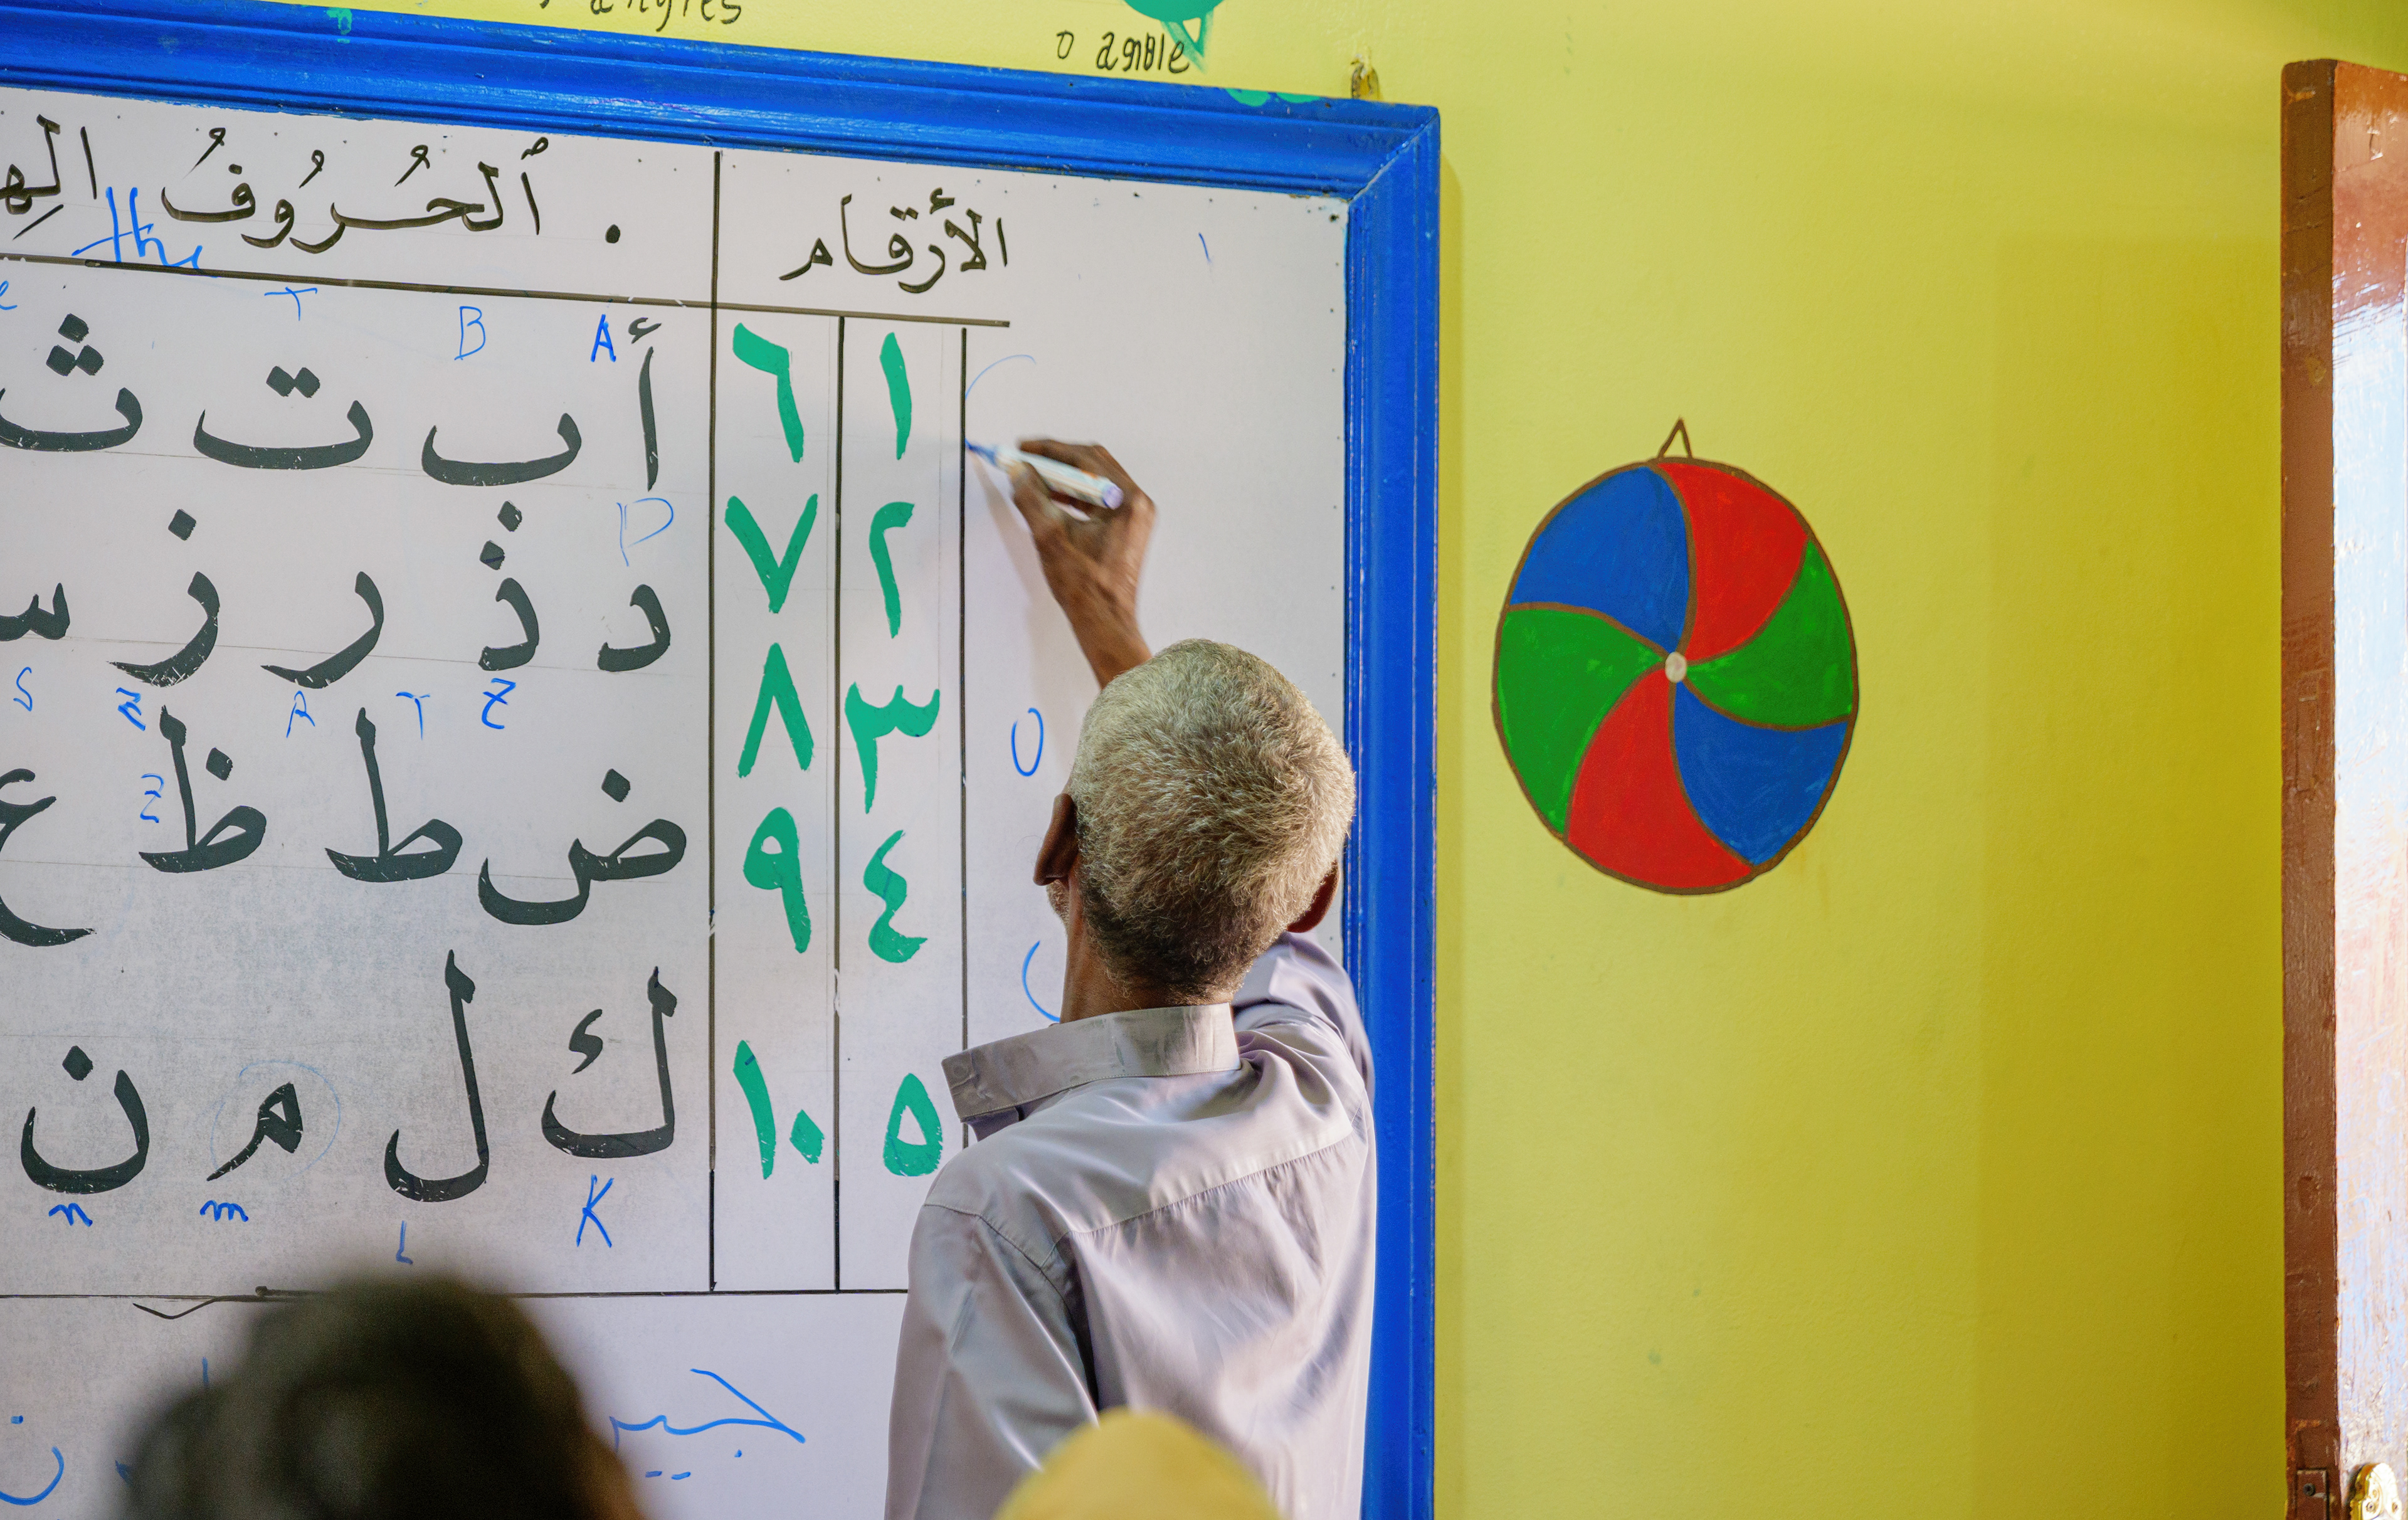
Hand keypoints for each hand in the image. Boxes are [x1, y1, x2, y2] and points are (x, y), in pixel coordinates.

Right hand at [1008, 438, 1153, 686]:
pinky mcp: (1126, 529)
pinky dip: (1073, 495)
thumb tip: (1019, 471)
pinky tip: (1049, 499)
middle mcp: (1136, 504)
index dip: (1051, 450)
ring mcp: (1134, 517)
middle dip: (1056, 460)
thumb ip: (1032, 497)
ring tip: (1032, 478)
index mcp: (1126, 501)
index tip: (1024, 449)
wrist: (1104, 622)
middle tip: (1026, 460)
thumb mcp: (1050, 536)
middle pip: (1093, 465)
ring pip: (1095, 481)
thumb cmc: (1084, 587)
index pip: (1086, 459)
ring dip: (1063, 478)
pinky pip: (1098, 500)